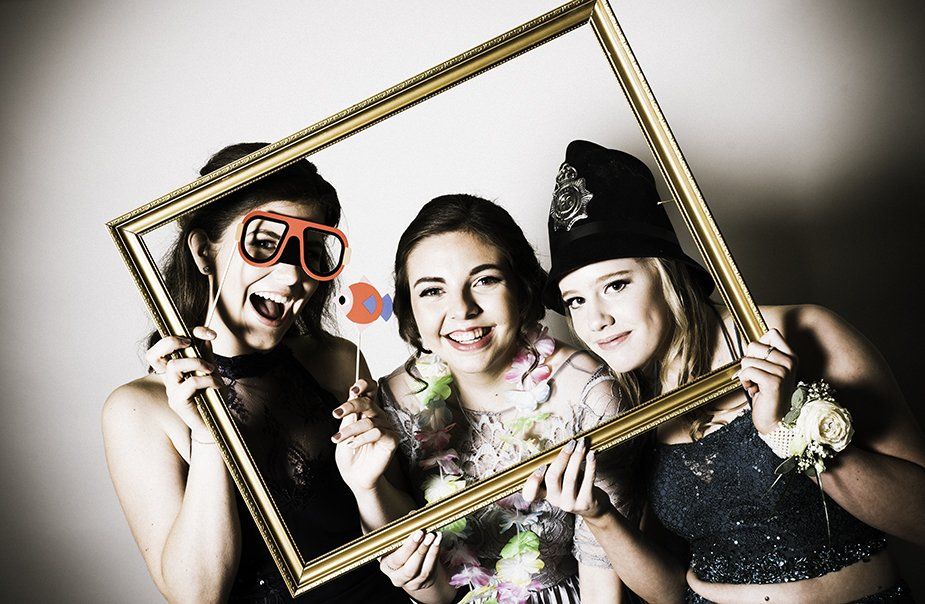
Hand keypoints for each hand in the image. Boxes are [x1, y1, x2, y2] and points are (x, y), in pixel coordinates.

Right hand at [145, 326, 221, 442]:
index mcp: (174, 368)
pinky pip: (190, 383)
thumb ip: (206, 354)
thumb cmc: (212, 395)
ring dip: (197, 362)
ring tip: (211, 369)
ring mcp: (171, 390)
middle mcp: (169, 378)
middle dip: (172, 342)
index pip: (165, 346)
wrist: (217, 421)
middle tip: (191, 343)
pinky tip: (217, 385)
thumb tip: (204, 336)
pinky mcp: (177, 402)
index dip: (182, 333)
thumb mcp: (211, 370)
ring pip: (173, 366)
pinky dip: (208, 380)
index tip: (208, 333)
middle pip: (153, 354)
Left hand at [333, 379, 397, 492]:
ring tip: (338, 439)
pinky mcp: (392, 439)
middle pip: (368, 402)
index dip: (364, 385)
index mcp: (367, 411)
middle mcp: (378, 416)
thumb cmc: (349, 455)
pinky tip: (353, 445)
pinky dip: (361, 438)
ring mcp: (386, 427)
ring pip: (369, 421)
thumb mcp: (343, 433)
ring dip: (350, 430)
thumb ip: (348, 416)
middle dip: (351, 405)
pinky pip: (377, 432)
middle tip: (336, 414)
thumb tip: (352, 396)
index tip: (353, 389)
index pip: (370, 390)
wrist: (355, 476)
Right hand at [379, 530, 444, 591]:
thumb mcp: (399, 540)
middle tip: (429, 534)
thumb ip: (405, 529)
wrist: (413, 564)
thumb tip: (413, 515)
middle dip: (421, 550)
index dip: (409, 547)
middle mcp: (396, 578)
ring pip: (422, 572)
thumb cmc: (403, 548)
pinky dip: (435, 556)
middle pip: (409, 569)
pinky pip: (431, 571)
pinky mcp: (423, 584)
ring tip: (436, 537)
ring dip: (431, 552)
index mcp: (386, 565)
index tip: (419, 533)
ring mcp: (410, 584)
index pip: (396, 559)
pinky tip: (438, 543)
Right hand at [521, 439, 609, 520]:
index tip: (542, 467)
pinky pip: (587, 481)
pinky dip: (590, 465)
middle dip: (563, 457)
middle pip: (553, 476)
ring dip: (577, 457)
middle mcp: (555, 500)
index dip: (533, 481)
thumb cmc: (576, 488)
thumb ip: (559, 469)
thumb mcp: (563, 481)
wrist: (594, 509)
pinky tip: (591, 455)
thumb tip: (564, 447)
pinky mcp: (585, 503)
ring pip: (570, 477)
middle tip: (571, 443)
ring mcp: (569, 503)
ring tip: (582, 445)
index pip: (531, 491)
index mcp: (546, 493)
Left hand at [738, 328, 797, 433]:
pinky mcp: (774, 382)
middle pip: (754, 345)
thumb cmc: (769, 396)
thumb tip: (749, 344)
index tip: (758, 360)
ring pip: (747, 359)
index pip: (771, 333)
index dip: (758, 345)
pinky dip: (744, 381)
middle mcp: (790, 362)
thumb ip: (764, 356)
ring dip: (745, 374)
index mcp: (791, 357)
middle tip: (755, 376)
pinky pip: (747, 371)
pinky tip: (753, 389)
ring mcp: (783, 372)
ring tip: (755, 385)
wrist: (776, 421)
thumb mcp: (770, 371)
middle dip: (747, 361)